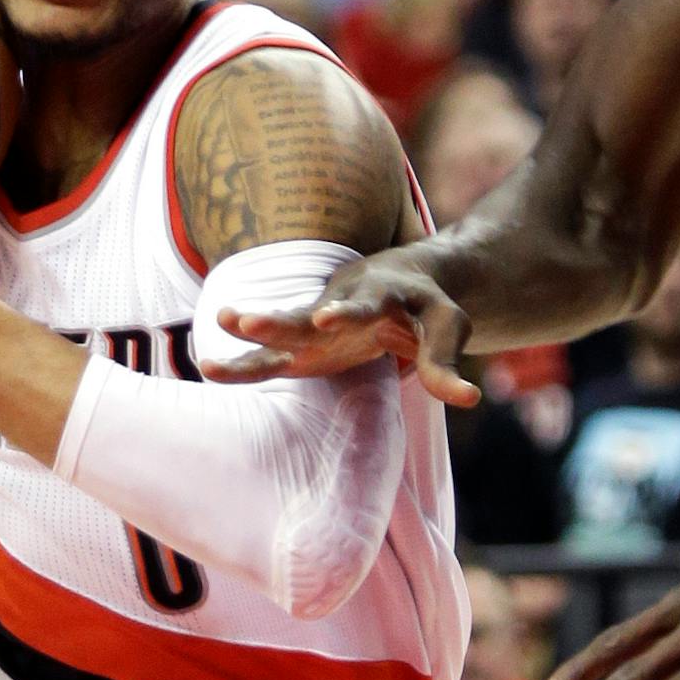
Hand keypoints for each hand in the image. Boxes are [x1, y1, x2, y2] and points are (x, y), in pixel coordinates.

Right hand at [198, 247, 480, 406]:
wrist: (404, 281)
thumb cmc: (429, 304)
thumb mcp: (449, 326)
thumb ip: (447, 362)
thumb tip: (469, 399)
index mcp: (376, 294)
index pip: (360, 304)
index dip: (344, 310)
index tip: (326, 316)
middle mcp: (337, 304)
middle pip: (304, 312)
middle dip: (276, 318)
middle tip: (244, 320)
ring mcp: (315, 325)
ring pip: (279, 329)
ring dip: (250, 331)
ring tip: (216, 327)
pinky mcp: (302, 347)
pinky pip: (269, 356)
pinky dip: (243, 363)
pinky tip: (210, 368)